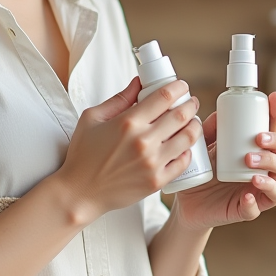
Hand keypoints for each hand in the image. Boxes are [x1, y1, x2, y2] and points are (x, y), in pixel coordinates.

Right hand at [51, 77, 201, 222]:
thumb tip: (139, 83)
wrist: (80, 192)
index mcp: (128, 123)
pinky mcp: (156, 181)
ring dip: (195, 126)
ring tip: (192, 122)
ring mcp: (152, 163)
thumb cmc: (83, 156)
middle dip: (190, 104)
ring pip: (187, 138)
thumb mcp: (93, 118)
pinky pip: (182, 162)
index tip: (181, 86)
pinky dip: (188, 151)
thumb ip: (119, 99)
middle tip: (190, 102)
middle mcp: (143, 142)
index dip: (178, 87)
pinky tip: (184, 146)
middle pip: (181, 115)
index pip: (164, 96)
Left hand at [170, 92, 275, 230]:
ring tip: (249, 161)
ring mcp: (258, 191)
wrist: (186, 202)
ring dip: (270, 167)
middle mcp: (264, 170)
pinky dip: (254, 202)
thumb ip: (210, 130)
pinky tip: (246, 194)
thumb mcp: (204, 146)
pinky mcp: (246, 210)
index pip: (275, 131)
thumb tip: (220, 113)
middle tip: (258, 139)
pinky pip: (257, 209)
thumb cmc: (203, 170)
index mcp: (257, 151)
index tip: (273, 98)